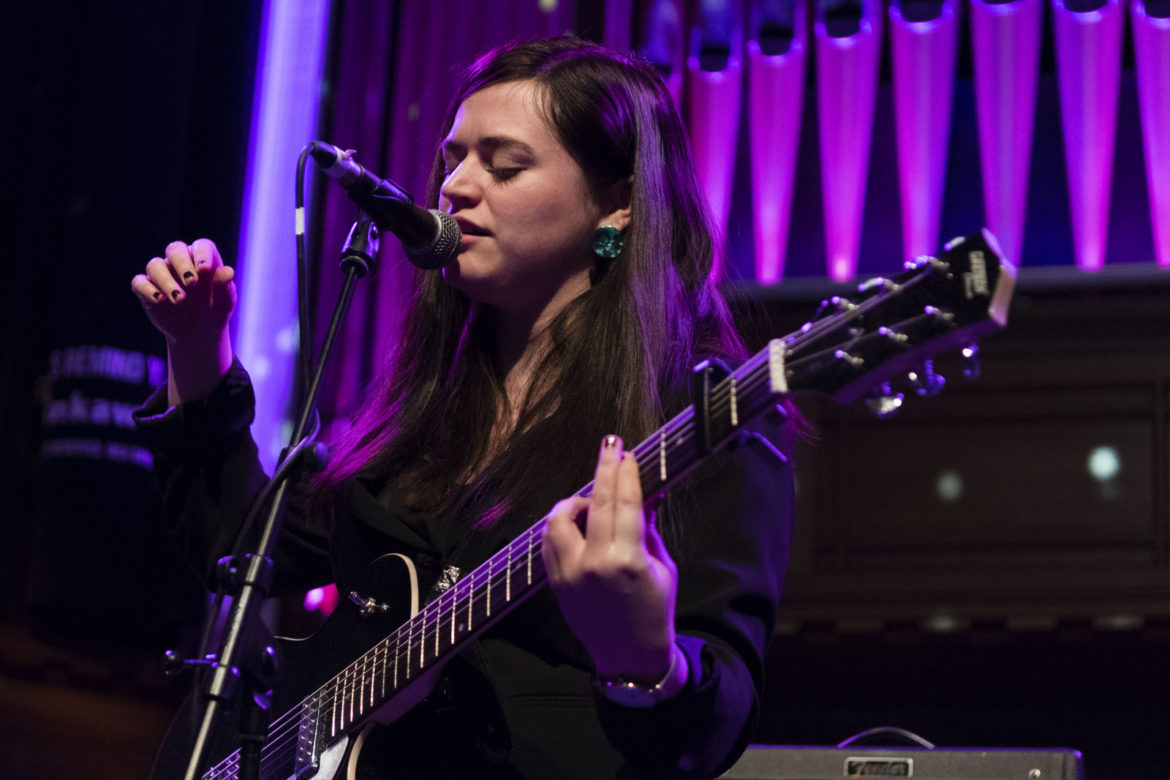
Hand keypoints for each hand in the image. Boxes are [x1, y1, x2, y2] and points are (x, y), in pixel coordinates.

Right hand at [130, 239, 235, 404]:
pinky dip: (147, 289)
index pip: (201, 245)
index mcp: (203, 262)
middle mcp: (181, 265)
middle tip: (193, 282)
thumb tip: (227, 272)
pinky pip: (139, 282)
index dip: (202, 253)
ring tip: (178, 300)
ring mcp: (162, 278)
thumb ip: (226, 288)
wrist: (198, 338)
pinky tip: (161, 302)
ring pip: (155, 265)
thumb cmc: (215, 315)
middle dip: (183, 263)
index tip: (207, 269)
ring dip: (166, 279)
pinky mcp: (146, 292)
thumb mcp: (225, 305)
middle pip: (174, 249)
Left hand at [543, 435, 680, 683]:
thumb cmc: (655, 610)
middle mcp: (593, 563)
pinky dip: (561, 523)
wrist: (630, 655)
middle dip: (603, 468)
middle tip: (610, 444)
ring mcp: (568, 573)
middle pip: (595, 501)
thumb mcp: (661, 565)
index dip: (625, 472)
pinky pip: (549, 539)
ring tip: (592, 499)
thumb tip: (645, 492)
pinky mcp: (554, 581)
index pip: (624, 502)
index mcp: (626, 560)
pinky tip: (577, 520)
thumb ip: (648, 527)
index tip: (626, 451)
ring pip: (559, 518)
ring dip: (575, 501)